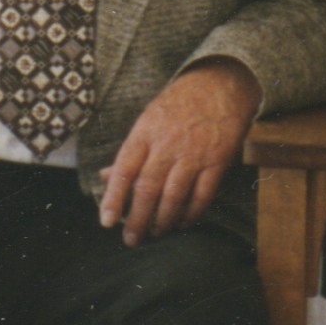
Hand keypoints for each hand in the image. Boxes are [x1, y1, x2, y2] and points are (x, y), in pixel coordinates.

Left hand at [98, 59, 261, 247]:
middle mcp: (168, 144)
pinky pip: (202, 195)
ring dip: (162, 220)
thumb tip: (105, 177)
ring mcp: (194, 154)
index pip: (125, 170)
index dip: (114, 197)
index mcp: (146, 132)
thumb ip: (129, 152)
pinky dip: (191, 213)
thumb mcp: (148, 121)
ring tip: (155, 233)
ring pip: (174, 196)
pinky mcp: (217, 162)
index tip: (106, 221)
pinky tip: (182, 222)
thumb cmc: (178, 105)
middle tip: (131, 239)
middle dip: (137, 219)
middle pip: (148, 189)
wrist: (220, 86)